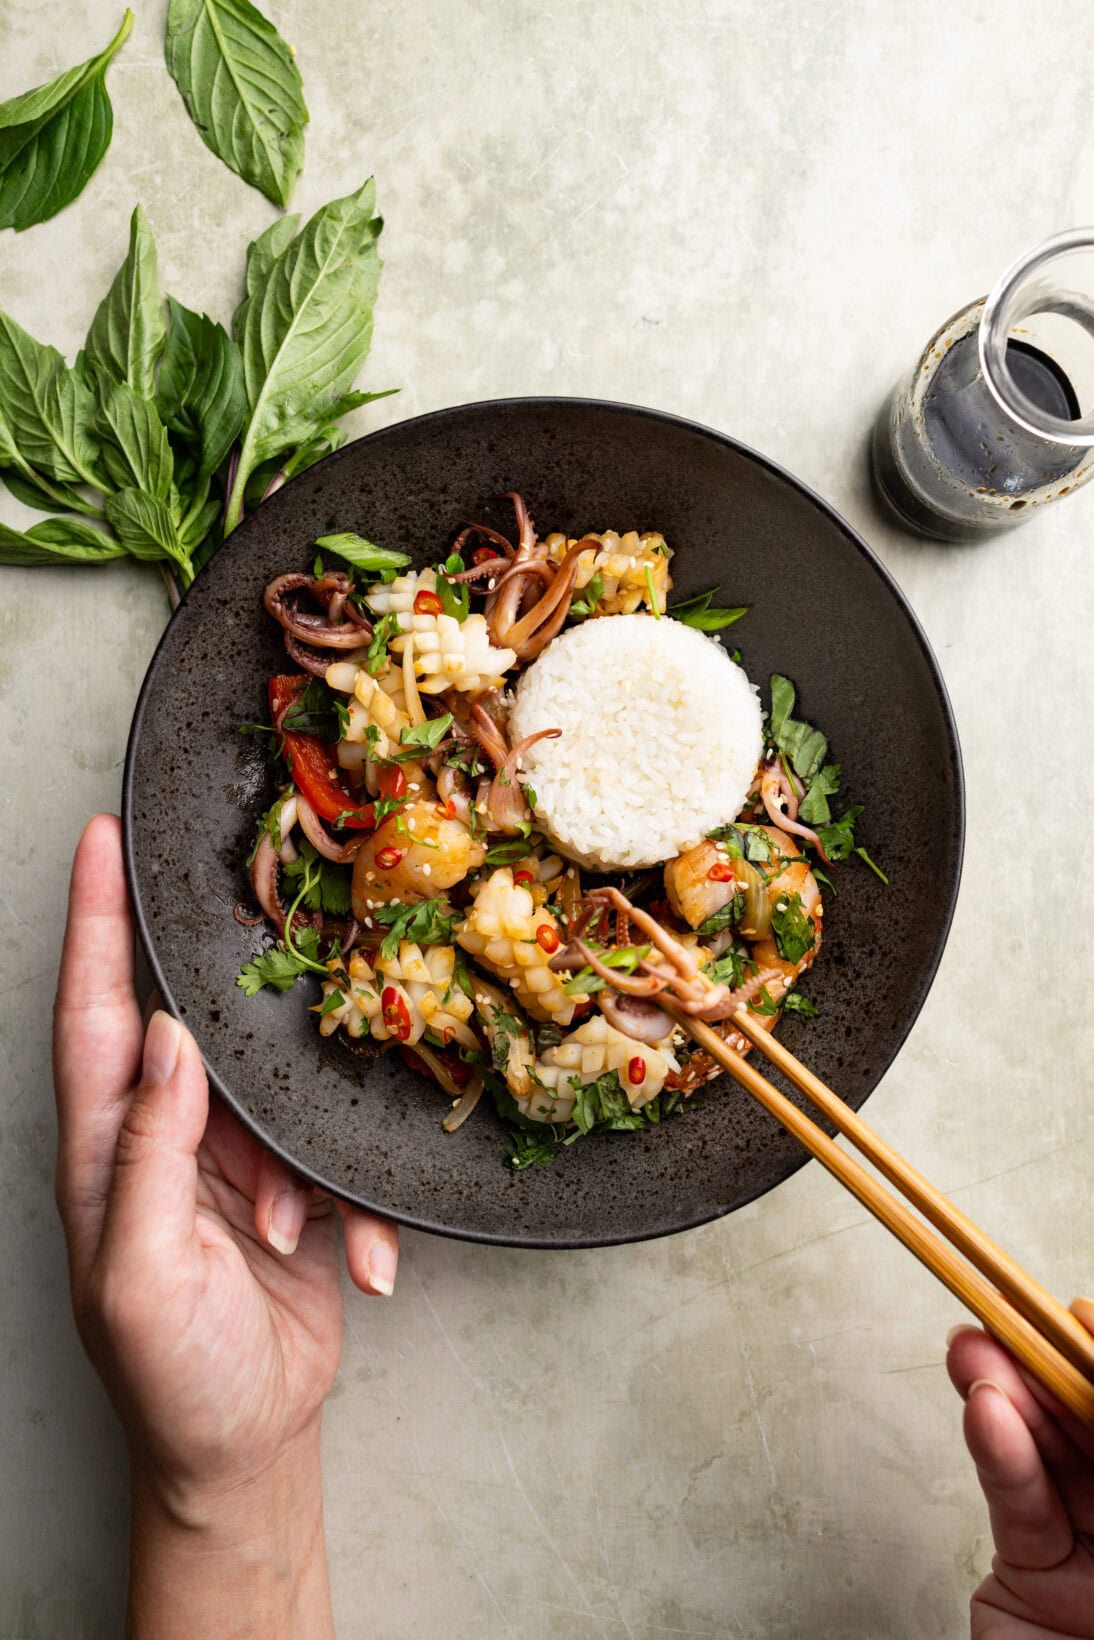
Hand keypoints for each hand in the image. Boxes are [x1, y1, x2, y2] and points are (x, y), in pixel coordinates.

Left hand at [53, 813, 398, 1636]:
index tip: (100, 840)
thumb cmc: (170, 1378)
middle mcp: (167, 1137)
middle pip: (202, 1033)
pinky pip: (338, 1165)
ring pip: (286, 1098)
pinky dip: (356, 1213)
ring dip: (309, 1166)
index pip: (94, 1015)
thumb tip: (168, 1039)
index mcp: (106, 1150)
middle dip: (236, 1005)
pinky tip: (362, 1263)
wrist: (243, 1449)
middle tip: (273, 927)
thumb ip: (150, 1153)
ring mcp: (234, 1160)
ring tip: (298, 1234)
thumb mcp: (142, 1274)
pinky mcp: (299, 1188)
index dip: (91, 925)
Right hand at [948, 1308, 1093, 1638]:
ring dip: (1006, 1393)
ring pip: (1046, 1452)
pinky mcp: (1031, 1575)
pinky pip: (1017, 1504)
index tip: (1075, 1316)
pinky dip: (997, 1452)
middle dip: (1047, 1363)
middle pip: (1087, 1422)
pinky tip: (980, 1406)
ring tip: (974, 1346)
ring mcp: (1086, 1549)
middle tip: (1009, 1312)